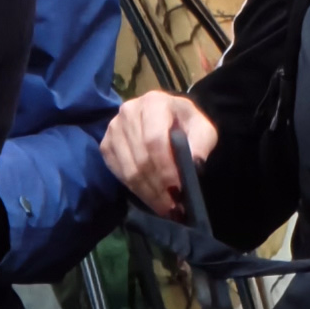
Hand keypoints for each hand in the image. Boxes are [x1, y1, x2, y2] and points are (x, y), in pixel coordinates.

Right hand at [103, 87, 217, 219]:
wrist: (168, 118)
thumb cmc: (185, 124)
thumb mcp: (203, 129)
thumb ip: (201, 144)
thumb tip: (194, 164)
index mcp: (154, 102)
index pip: (154, 139)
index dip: (165, 167)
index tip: (176, 189)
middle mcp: (128, 112)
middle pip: (140, 158)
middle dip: (157, 186)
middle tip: (171, 205)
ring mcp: (113, 129)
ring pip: (128, 170)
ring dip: (146, 192)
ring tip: (163, 206)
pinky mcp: (106, 145)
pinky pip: (118, 173)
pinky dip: (134, 189)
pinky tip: (149, 196)